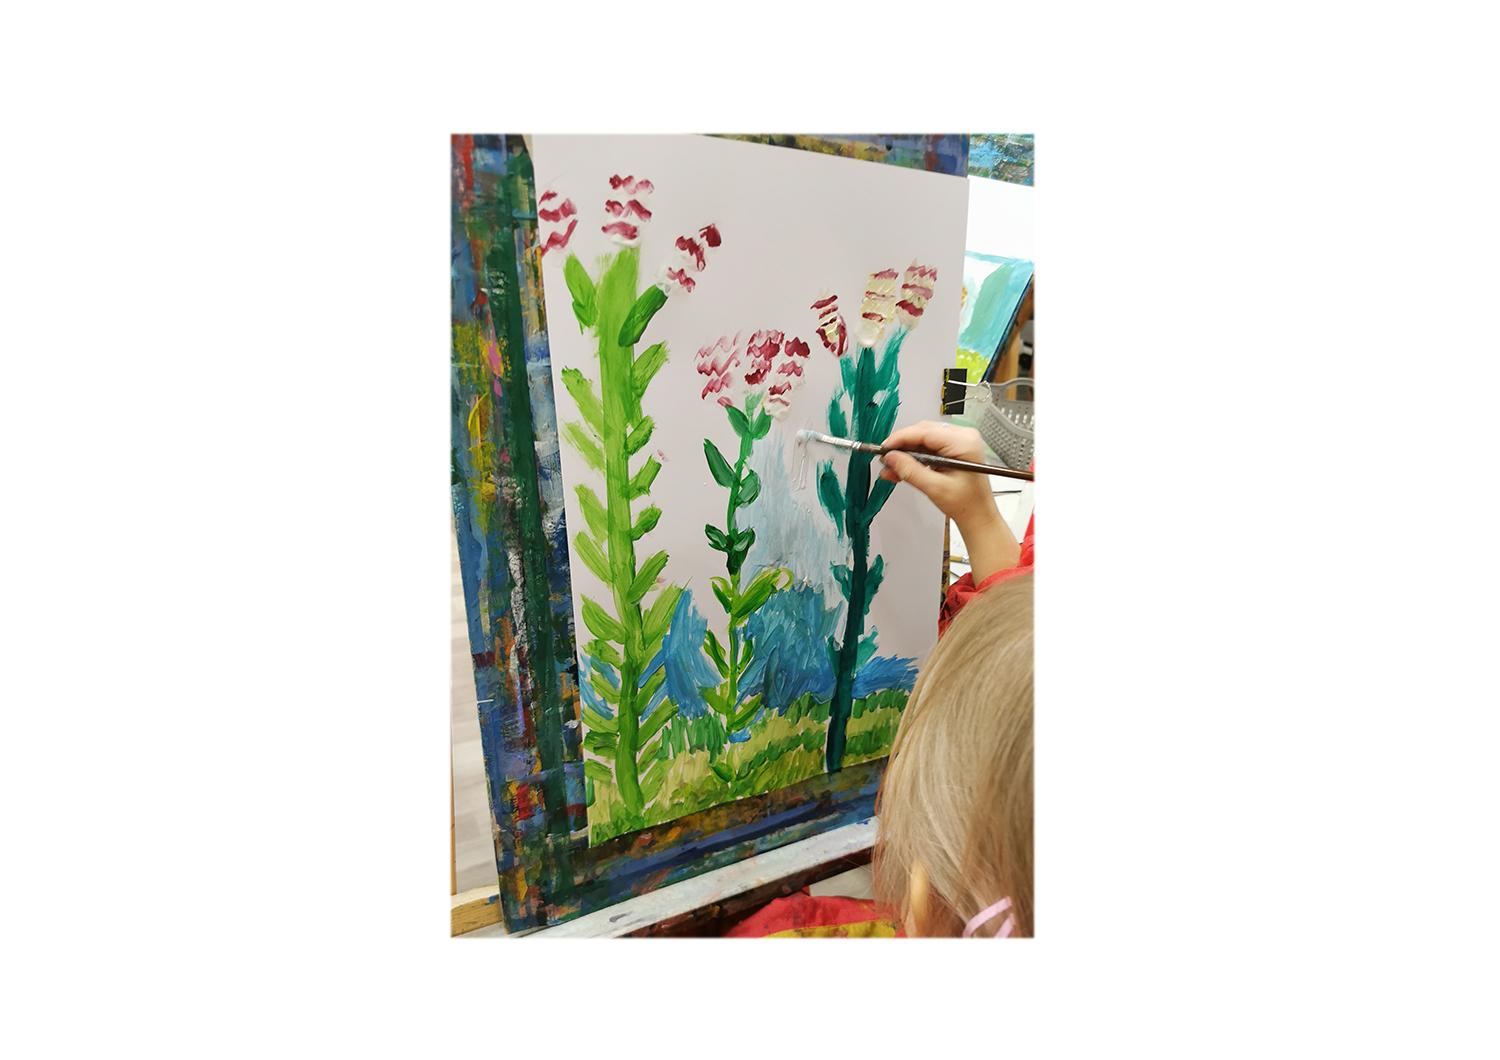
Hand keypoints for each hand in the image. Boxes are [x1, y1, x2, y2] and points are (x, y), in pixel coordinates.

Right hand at [879, 420, 1020, 581]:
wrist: (979, 516)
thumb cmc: (966, 504)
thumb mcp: (935, 488)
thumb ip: (911, 471)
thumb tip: (890, 457)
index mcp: (964, 442)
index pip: (925, 432)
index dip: (900, 438)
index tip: (882, 448)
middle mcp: (963, 436)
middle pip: (923, 433)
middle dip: (901, 447)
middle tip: (884, 461)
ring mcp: (959, 441)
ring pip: (923, 440)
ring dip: (906, 454)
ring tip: (891, 469)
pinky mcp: (954, 449)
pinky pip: (929, 447)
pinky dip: (914, 458)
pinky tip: (901, 469)